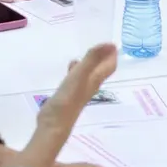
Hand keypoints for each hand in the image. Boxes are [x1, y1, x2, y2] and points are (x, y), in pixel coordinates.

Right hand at [15, 44, 117, 166]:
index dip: (111, 55)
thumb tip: (110, 44)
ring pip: (89, 74)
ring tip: (87, 52)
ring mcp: (79, 91)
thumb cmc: (68, 98)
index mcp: (95, 80)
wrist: (54, 123)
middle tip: (101, 45)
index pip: (109, 67)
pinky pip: (76, 78)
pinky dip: (77, 70)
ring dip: (90, 63)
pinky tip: (71, 66)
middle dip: (102, 58)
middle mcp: (89, 85)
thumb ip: (92, 59)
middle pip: (100, 70)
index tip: (112, 44)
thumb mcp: (80, 75)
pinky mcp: (68, 95)